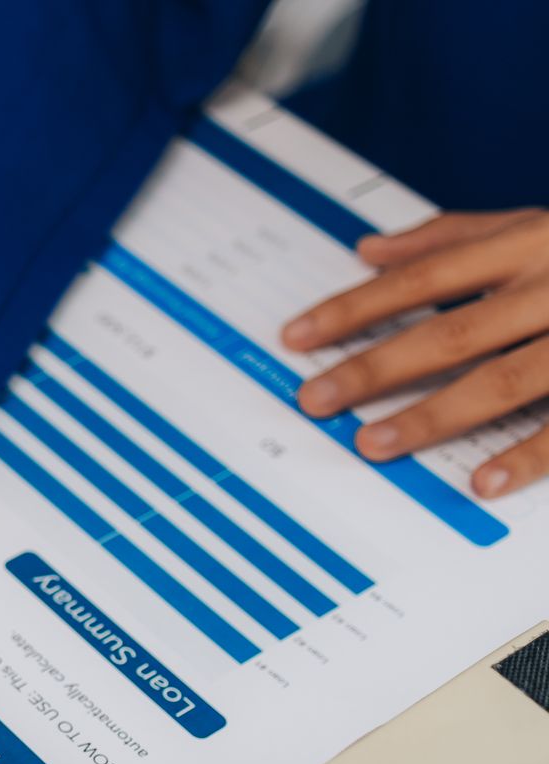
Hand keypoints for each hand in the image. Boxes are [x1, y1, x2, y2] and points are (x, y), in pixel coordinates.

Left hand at [282, 209, 548, 496]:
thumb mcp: (537, 224)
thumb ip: (455, 236)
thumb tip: (368, 249)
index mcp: (532, 243)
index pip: (424, 278)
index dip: (355, 307)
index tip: (297, 336)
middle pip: (452, 331)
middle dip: (377, 367)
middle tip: (315, 399)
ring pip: (506, 378)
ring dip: (435, 414)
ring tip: (374, 443)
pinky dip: (530, 453)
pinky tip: (480, 482)